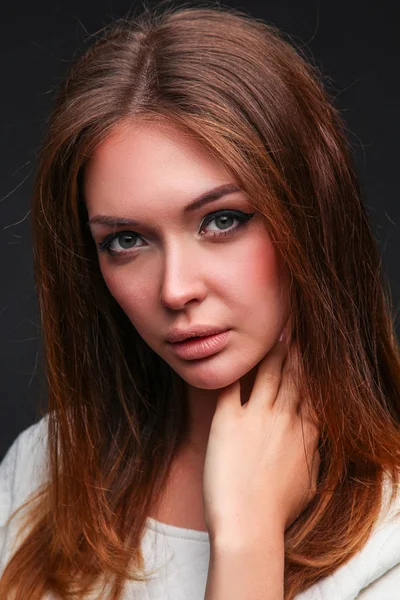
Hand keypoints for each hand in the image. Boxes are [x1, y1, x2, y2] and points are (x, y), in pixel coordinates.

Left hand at [202, 326, 319, 542]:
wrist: (248, 524)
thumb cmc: (277, 511)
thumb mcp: (309, 483)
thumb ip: (313, 455)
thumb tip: (314, 441)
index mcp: (307, 433)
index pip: (314, 390)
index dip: (314, 367)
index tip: (314, 349)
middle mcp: (285, 418)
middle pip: (293, 374)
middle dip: (296, 348)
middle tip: (296, 327)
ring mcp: (257, 417)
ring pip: (267, 373)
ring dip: (271, 351)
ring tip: (272, 333)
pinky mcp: (228, 421)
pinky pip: (231, 387)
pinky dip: (234, 369)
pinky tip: (233, 353)